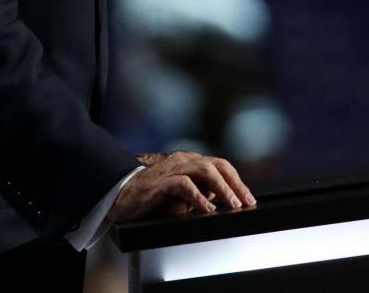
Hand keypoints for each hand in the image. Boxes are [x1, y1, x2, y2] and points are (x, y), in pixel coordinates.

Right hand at [108, 151, 256, 222]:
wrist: (120, 198)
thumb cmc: (152, 197)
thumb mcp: (182, 196)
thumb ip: (200, 193)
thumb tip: (221, 200)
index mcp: (189, 162)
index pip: (220, 165)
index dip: (236, 181)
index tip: (248, 198)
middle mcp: (182, 161)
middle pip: (216, 165)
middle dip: (235, 183)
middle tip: (246, 201)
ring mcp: (171, 169)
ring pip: (204, 170)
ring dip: (222, 188)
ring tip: (232, 204)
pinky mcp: (160, 182)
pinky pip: (183, 185)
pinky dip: (198, 196)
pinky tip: (206, 208)